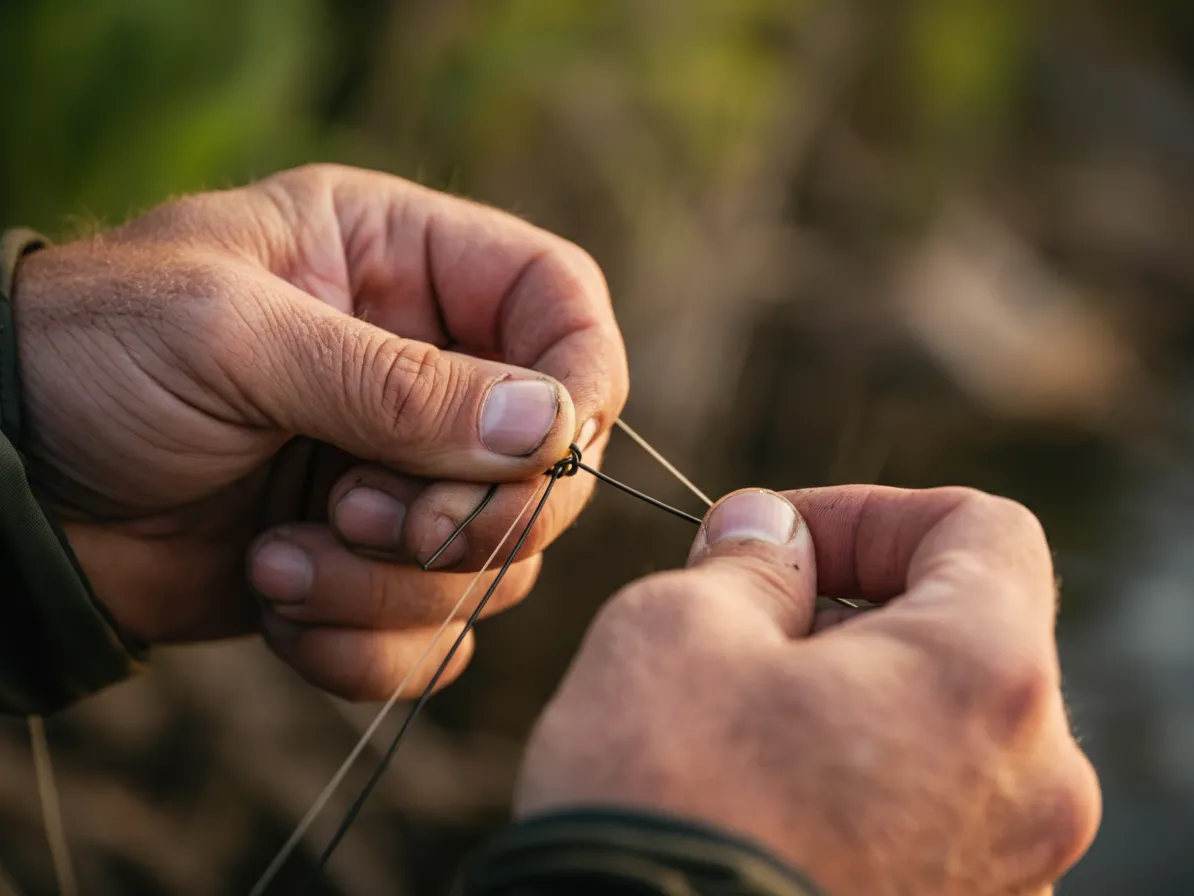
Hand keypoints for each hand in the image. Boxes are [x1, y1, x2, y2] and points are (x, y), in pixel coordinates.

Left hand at [13, 163, 627, 697]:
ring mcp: (398, 476)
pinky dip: (368, 649)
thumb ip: (396, 386)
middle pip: (549, 454)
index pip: (558, 304)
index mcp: (401, 265)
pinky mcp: (366, 569)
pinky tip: (278, 613)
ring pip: (494, 560)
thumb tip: (551, 429)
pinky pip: (435, 636)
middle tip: (368, 518)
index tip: (548, 451)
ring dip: (394, 587)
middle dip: (473, 514)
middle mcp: (420, 368)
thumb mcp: (235, 338)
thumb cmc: (90, 357)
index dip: (581, 377)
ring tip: (282, 560)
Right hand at [515, 486, 1099, 894]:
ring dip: (856, 694)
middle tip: (742, 626)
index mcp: (988, 678)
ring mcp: (1013, 874)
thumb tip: (767, 531)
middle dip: (854, 606)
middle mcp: (1038, 784)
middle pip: (968, 632)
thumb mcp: (678, 627)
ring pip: (946, 728)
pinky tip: (769, 801)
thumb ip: (748, 559)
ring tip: (743, 722)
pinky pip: (935, 814)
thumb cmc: (661, 802)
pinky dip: (865, 778)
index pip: (984, 529)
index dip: (874, 512)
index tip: (781, 542)